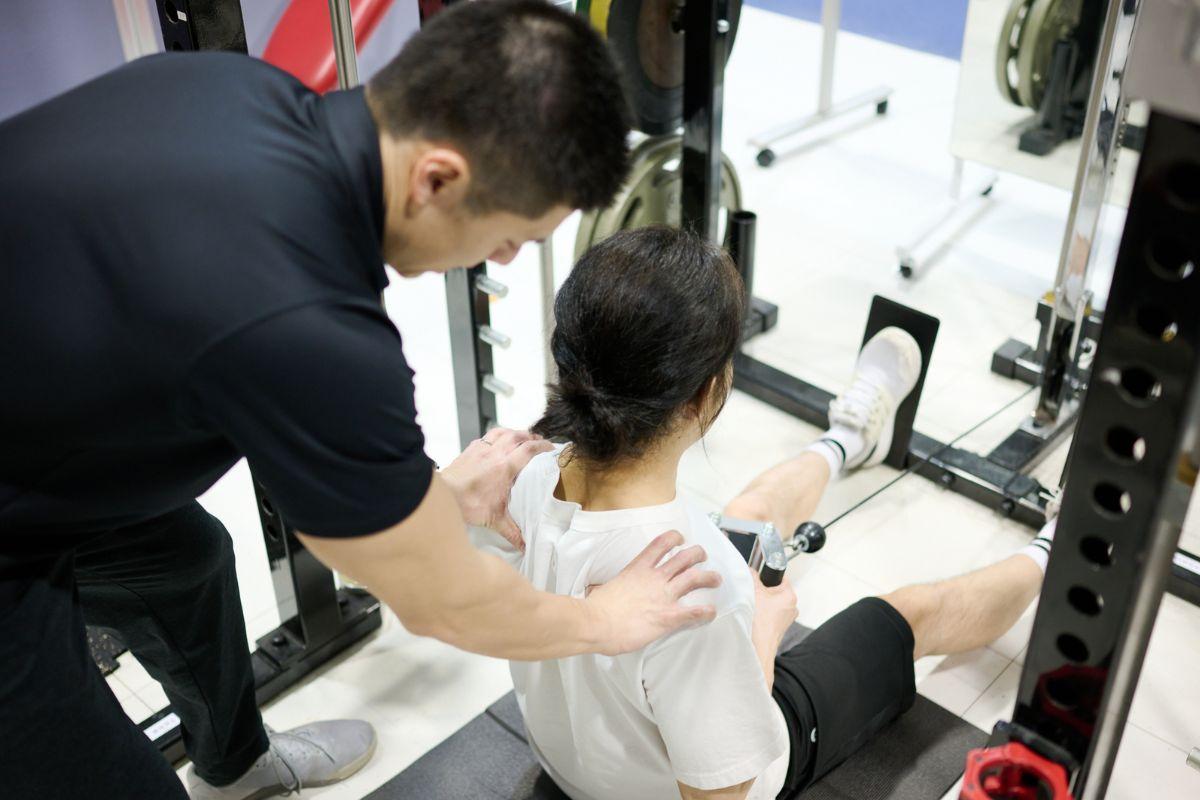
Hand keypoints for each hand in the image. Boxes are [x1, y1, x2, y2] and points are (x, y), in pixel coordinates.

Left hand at [440, 428, 553, 549]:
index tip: (551, 447)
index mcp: (505, 467)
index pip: (529, 449)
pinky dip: (497, 435)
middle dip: (531, 437)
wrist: (443, 495)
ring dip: (515, 432)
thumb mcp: (494, 520)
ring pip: (503, 432)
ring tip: (521, 437)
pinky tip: (498, 441)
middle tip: (539, 441)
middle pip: (518, 436)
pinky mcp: (470, 449)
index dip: (543, 445)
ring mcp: (481, 448)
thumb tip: (524, 546)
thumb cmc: (468, 504)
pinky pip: (487, 436)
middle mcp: (495, 453)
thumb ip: (512, 532)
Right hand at [585, 531, 720, 655]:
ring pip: (694, 578)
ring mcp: (663, 596)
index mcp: (638, 568)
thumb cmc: (596, 608)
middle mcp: (654, 578)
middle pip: (684, 558)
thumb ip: (611, 587)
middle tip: (702, 556)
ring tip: (716, 579)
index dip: (674, 538)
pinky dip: (705, 612)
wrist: (596, 622)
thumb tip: (600, 591)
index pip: (661, 544)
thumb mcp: (604, 588)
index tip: (680, 538)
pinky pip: (693, 611)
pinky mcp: (667, 616)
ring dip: (709, 577)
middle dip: (698, 554)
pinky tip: (711, 612)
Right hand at [749, 567, 796, 649]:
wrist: (758, 645)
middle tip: (754, 594)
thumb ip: (753, 576)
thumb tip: (751, 570)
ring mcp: (786, 619)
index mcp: (790, 596)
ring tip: (754, 607)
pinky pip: (771, 615)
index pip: (781, 578)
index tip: (759, 578)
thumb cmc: (761, 622)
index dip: (768, 576)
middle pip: (775, 591)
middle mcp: (792, 607)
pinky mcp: (779, 627)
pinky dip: (763, 614)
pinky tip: (755, 617)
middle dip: (764, 591)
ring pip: (773, 604)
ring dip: (763, 603)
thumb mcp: (754, 592)